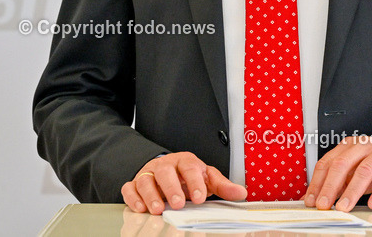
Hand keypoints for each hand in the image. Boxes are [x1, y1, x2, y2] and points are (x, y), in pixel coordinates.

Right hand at [121, 151, 247, 214]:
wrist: (169, 170)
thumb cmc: (188, 176)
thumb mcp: (206, 178)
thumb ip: (222, 186)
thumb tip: (241, 193)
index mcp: (185, 161)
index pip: (190, 167)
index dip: (195, 182)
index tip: (200, 198)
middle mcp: (165, 165)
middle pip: (165, 171)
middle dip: (171, 188)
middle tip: (178, 204)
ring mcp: (149, 174)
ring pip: (145, 179)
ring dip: (151, 195)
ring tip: (158, 209)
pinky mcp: (135, 183)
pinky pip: (129, 188)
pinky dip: (133, 197)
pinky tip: (140, 207)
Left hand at [303, 136, 371, 211]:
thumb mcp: (357, 172)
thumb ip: (341, 182)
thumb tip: (321, 199)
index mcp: (349, 146)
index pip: (328, 162)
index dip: (318, 182)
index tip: (311, 200)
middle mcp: (363, 145)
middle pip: (342, 164)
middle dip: (330, 186)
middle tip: (324, 205)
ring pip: (363, 170)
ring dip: (352, 191)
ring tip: (344, 207)